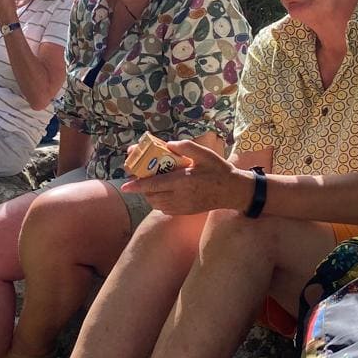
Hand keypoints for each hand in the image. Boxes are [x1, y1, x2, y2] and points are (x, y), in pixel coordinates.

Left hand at [121, 139, 248, 216]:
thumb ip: (187, 147)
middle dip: (142, 187)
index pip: (154, 184)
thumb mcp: (205, 154)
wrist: (232, 191)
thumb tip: (169, 144)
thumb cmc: (219, 170)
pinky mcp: (184, 212)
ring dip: (149, 194)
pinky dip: (158, 201)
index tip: (125, 187)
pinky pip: (164, 208)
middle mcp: (180, 196)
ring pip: (156, 203)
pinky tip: (163, 191)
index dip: (138, 186)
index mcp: (183, 181)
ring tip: (151, 182)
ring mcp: (182, 206)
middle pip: (151, 195)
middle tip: (139, 176)